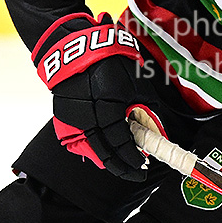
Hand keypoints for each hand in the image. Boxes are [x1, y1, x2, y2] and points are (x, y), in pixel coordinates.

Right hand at [52, 55, 155, 181]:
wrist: (81, 49)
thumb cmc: (113, 64)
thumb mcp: (137, 85)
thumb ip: (147, 109)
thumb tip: (157, 130)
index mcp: (108, 110)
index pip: (122, 145)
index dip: (133, 159)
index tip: (142, 166)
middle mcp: (88, 119)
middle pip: (105, 154)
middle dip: (122, 166)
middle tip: (134, 172)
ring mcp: (72, 120)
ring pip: (90, 150)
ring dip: (107, 159)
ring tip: (122, 163)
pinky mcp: (64, 118)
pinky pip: (78, 141)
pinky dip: (92, 148)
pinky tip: (104, 150)